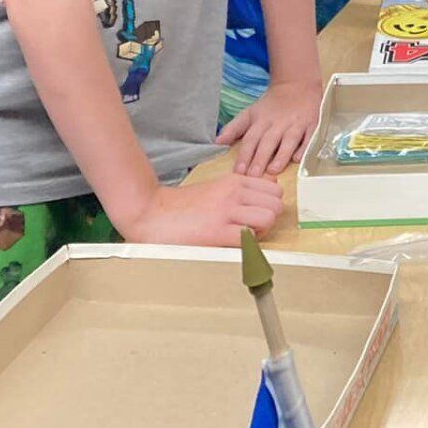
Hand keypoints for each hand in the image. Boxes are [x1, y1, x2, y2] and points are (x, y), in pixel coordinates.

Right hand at [114, 174, 282, 247]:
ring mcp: (226, 211)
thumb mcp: (217, 187)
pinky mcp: (216, 231)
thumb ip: (244, 188)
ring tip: (242, 238)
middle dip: (269, 221)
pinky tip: (231, 246)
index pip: (276, 190)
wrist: (150, 212)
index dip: (270, 206)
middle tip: (251, 230)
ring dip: (261, 233)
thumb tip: (274, 185)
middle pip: (277, 205)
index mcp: (235, 181)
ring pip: (268, 218)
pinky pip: (250, 237)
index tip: (256, 216)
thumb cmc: (184, 205)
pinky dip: (248, 245)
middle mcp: (234, 192)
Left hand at [217, 78, 322, 175]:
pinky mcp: (312, 125)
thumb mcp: (250, 113)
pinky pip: (309, 137)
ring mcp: (296, 124)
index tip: (238, 171)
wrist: (297, 86)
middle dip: (260, 158)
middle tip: (253, 176)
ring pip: (289, 140)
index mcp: (261, 120)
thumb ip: (234, 128)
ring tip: (273, 170)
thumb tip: (217, 143)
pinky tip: (298, 159)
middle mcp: (278, 123)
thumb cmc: (271, 105)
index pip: (251, 139)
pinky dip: (304, 148)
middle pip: (268, 141)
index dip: (244, 155)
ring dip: (281, 155)